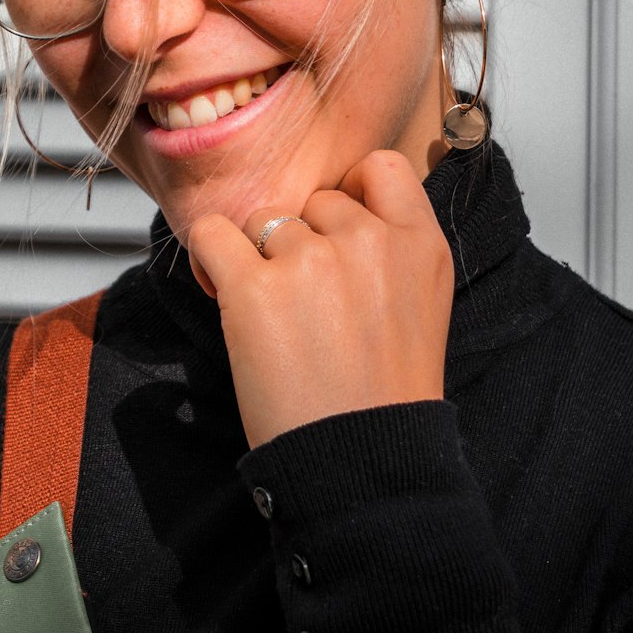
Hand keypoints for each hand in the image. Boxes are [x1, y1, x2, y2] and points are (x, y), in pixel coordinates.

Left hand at [187, 150, 453, 449]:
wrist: (360, 464)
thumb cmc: (385, 396)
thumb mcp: (423, 305)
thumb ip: (393, 249)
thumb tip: (342, 214)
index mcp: (419, 243)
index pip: (379, 168)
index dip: (352, 192)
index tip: (339, 228)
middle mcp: (368, 240)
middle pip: (315, 201)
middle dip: (305, 239)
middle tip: (310, 302)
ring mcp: (309, 259)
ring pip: (265, 221)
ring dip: (261, 258)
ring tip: (277, 317)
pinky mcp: (253, 286)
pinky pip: (212, 235)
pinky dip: (209, 258)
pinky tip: (221, 288)